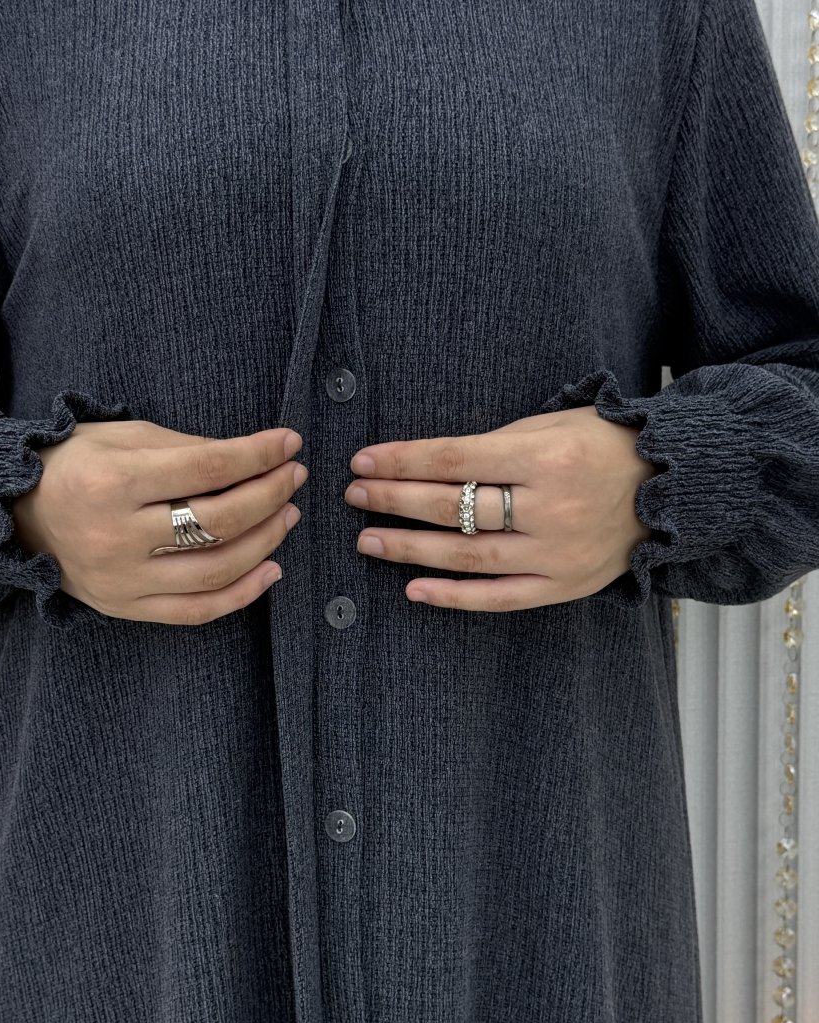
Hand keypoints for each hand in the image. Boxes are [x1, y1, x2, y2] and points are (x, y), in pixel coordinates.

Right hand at [12, 421, 307, 623]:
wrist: (15, 516)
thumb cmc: (74, 465)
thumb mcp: (122, 437)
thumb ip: (185, 448)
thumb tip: (250, 457)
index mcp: (114, 482)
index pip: (207, 468)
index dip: (257, 455)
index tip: (289, 443)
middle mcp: (117, 536)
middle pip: (218, 521)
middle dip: (269, 496)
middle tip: (294, 477)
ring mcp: (122, 579)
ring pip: (215, 570)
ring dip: (265, 542)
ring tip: (287, 515)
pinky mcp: (126, 608)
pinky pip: (196, 611)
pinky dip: (242, 594)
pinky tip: (271, 570)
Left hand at [344, 406, 660, 610]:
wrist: (668, 484)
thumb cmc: (600, 445)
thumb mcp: (549, 426)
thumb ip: (492, 445)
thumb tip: (422, 464)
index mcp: (544, 457)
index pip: (455, 459)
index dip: (404, 462)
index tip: (363, 461)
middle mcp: (550, 507)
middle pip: (454, 507)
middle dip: (396, 501)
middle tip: (354, 497)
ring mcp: (557, 552)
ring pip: (468, 555)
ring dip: (411, 549)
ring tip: (369, 541)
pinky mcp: (563, 585)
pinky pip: (499, 597)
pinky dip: (453, 596)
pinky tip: (413, 589)